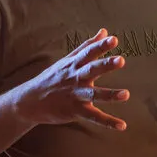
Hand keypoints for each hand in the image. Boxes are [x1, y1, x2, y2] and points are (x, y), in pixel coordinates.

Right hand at [15, 29, 129, 129]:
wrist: (30, 101)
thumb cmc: (52, 78)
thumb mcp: (67, 60)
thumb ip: (87, 46)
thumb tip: (104, 31)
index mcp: (74, 64)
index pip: (89, 52)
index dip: (101, 45)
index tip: (113, 39)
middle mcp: (75, 78)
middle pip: (92, 70)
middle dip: (106, 65)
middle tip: (121, 60)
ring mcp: (75, 95)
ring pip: (93, 94)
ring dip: (110, 95)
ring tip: (126, 94)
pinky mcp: (75, 110)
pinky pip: (93, 117)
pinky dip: (107, 122)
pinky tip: (122, 125)